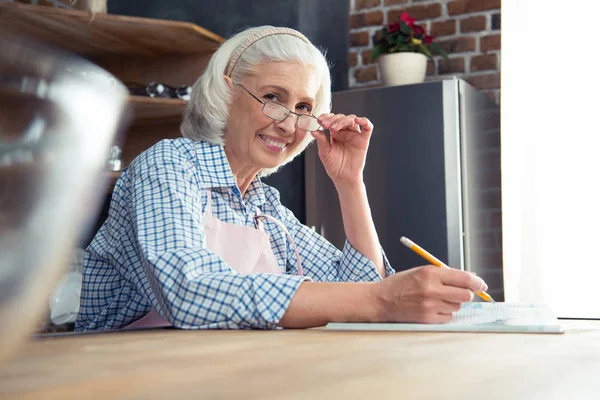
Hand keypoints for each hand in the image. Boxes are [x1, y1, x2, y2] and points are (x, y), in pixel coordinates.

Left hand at [312, 113, 373, 186]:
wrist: (343, 177)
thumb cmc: (334, 165)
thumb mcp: (324, 152)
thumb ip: (321, 140)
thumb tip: (314, 130)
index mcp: (335, 132)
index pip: (332, 119)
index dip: (326, 117)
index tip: (319, 120)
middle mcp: (345, 131)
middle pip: (341, 117)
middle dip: (332, 119)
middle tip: (325, 125)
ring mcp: (355, 134)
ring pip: (352, 119)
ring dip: (343, 120)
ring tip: (333, 128)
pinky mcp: (364, 139)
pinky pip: (367, 127)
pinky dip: (364, 121)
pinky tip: (358, 120)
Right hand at [371, 265, 487, 323]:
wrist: (381, 300)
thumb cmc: (401, 284)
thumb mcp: (420, 271)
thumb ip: (443, 274)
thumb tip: (469, 279)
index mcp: (430, 273)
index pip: (464, 278)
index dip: (477, 282)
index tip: (482, 285)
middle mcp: (432, 289)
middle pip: (465, 295)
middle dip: (466, 294)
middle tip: (461, 293)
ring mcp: (430, 305)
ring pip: (457, 306)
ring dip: (452, 303)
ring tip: (437, 299)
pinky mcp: (427, 318)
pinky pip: (448, 317)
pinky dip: (444, 313)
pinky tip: (432, 308)